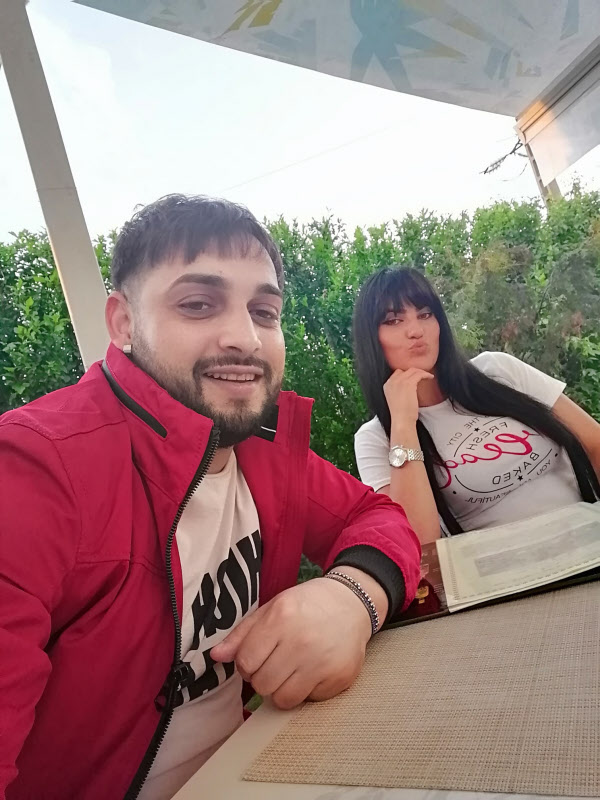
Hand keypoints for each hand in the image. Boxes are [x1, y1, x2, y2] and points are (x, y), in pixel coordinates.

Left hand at [210, 577, 373, 709]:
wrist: (351, 602)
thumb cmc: (307, 605)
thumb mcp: (272, 608)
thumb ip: (242, 634)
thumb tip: (216, 657)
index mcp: (281, 618)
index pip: (245, 662)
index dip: (247, 663)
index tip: (258, 656)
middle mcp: (301, 641)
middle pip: (262, 685)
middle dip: (264, 677)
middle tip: (277, 662)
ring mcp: (322, 662)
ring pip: (283, 700)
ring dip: (282, 689)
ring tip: (292, 669)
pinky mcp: (339, 678)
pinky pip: (309, 701)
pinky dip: (307, 691)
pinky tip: (313, 670)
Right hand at [383, 368, 433, 425]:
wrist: (401, 420)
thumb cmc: (400, 414)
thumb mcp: (395, 399)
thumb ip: (398, 390)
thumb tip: (408, 387)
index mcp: (387, 385)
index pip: (397, 373)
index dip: (406, 374)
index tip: (413, 376)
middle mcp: (392, 381)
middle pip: (404, 370)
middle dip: (414, 371)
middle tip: (421, 375)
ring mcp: (400, 382)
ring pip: (412, 371)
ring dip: (421, 372)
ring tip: (427, 376)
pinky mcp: (409, 384)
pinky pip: (419, 374)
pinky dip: (425, 374)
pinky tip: (430, 377)